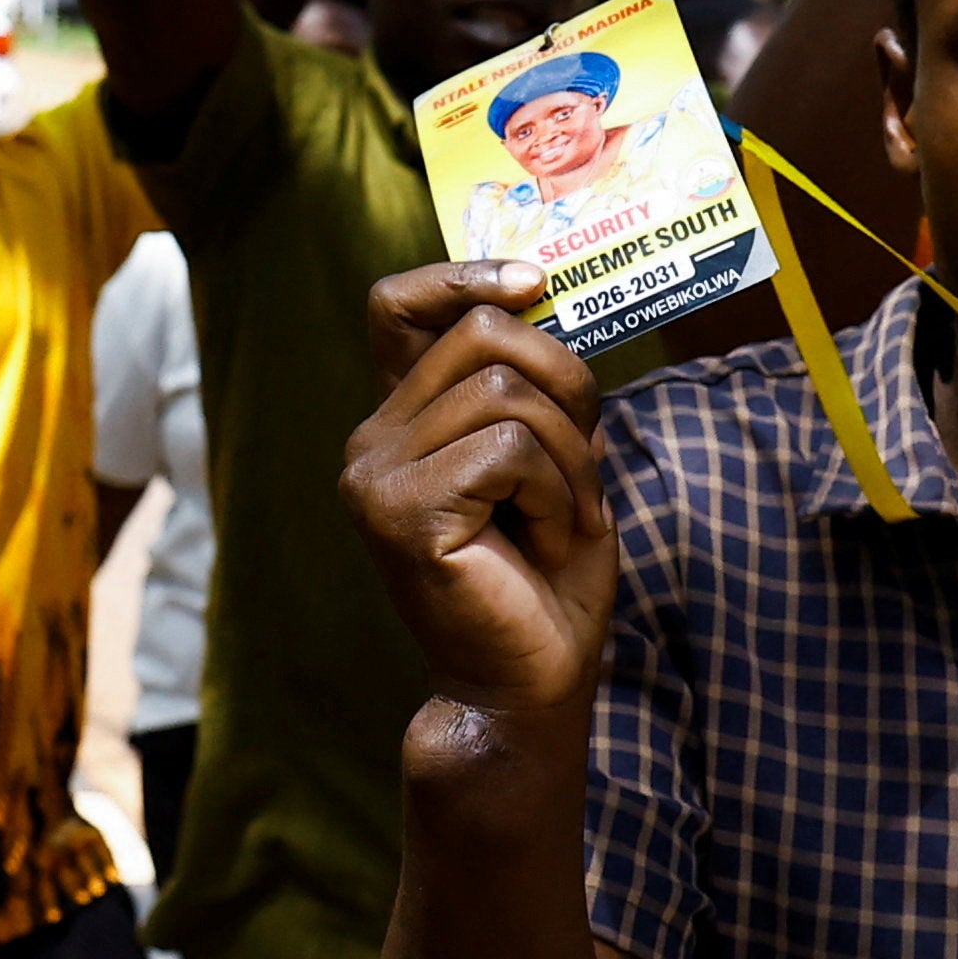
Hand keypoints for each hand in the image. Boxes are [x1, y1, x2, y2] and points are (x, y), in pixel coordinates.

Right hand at [343, 263, 617, 720]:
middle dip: (566, 383)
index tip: (532, 284)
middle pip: (484, 333)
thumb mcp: (549, 459)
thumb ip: (531, 388)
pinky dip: (557, 490)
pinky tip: (550, 539)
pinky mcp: (403, 513)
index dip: (460, 273)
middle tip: (584, 461)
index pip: (397, 307)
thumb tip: (542, 296)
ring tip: (568, 517)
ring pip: (505, 391)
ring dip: (570, 455)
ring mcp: (377, 477)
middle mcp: (373, 441)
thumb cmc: (546, 580)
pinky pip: (508, 449)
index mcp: (402, 423)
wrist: (530, 685)